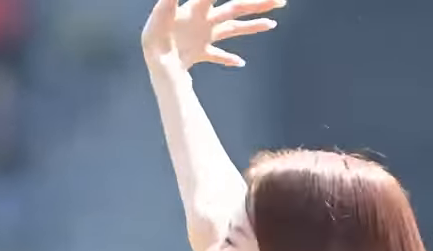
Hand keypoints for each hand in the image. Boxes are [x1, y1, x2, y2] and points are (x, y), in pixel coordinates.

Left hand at [142, 0, 283, 70]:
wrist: (152, 60)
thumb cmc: (154, 36)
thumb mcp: (163, 13)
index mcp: (199, 9)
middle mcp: (205, 20)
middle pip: (237, 8)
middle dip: (258, 4)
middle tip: (280, 0)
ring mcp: (204, 36)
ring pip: (234, 29)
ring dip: (253, 26)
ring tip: (272, 24)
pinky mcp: (199, 52)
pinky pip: (217, 56)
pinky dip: (229, 59)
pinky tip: (241, 63)